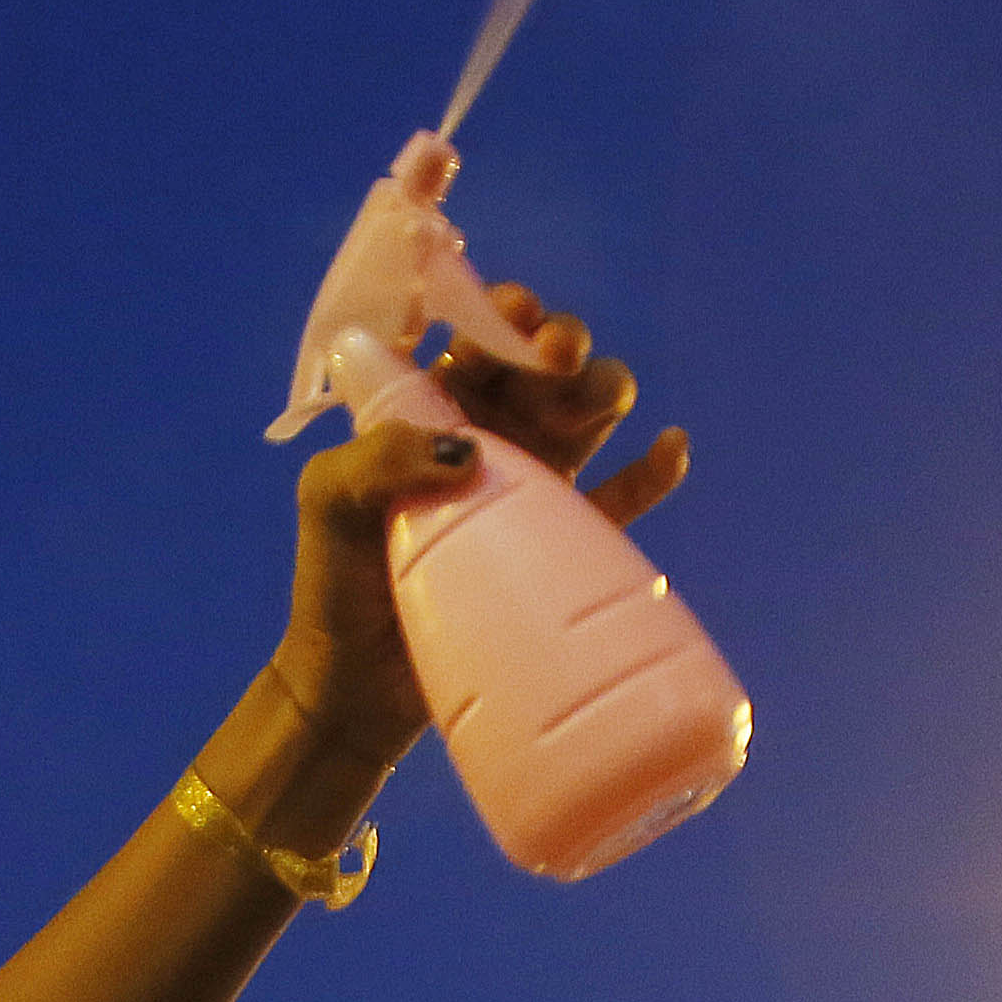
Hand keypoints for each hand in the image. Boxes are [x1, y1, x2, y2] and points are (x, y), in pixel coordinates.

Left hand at [283, 282, 692, 746]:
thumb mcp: (331, 502)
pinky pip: (625, 496)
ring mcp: (530, 486)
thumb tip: (467, 448)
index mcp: (429, 408)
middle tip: (557, 355)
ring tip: (603, 398)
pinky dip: (653, 468)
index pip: (476, 338)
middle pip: (543, 366)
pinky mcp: (562, 545)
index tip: (516, 313)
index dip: (502, 313)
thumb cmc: (334, 584)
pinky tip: (671, 446)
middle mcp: (487, 433)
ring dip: (605, 387)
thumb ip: (378, 458)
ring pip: (587, 413)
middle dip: (560, 342)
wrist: (359, 689)